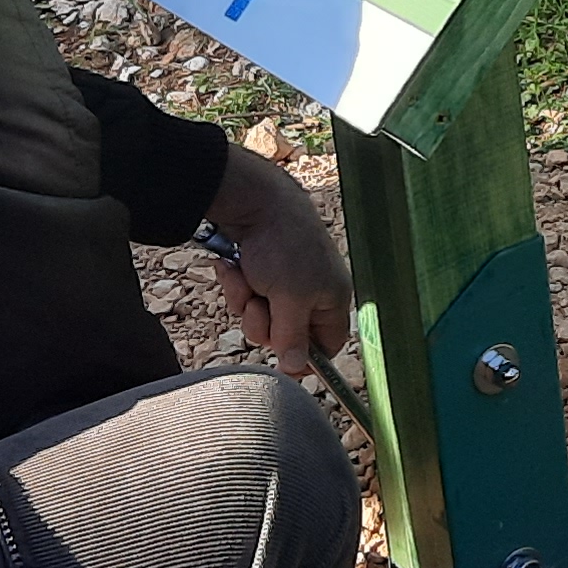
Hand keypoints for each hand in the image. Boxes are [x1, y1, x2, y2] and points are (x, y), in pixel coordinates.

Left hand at [204, 145, 352, 370]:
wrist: (254, 200)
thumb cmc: (284, 246)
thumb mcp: (291, 298)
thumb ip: (293, 337)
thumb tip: (296, 367)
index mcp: (332, 299)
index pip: (328, 345)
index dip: (307, 357)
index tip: (285, 361)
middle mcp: (311, 292)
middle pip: (287, 336)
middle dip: (266, 324)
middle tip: (261, 304)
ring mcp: (283, 281)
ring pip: (261, 317)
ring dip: (247, 303)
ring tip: (247, 280)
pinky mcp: (259, 271)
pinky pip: (246, 297)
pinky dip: (237, 286)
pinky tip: (235, 268)